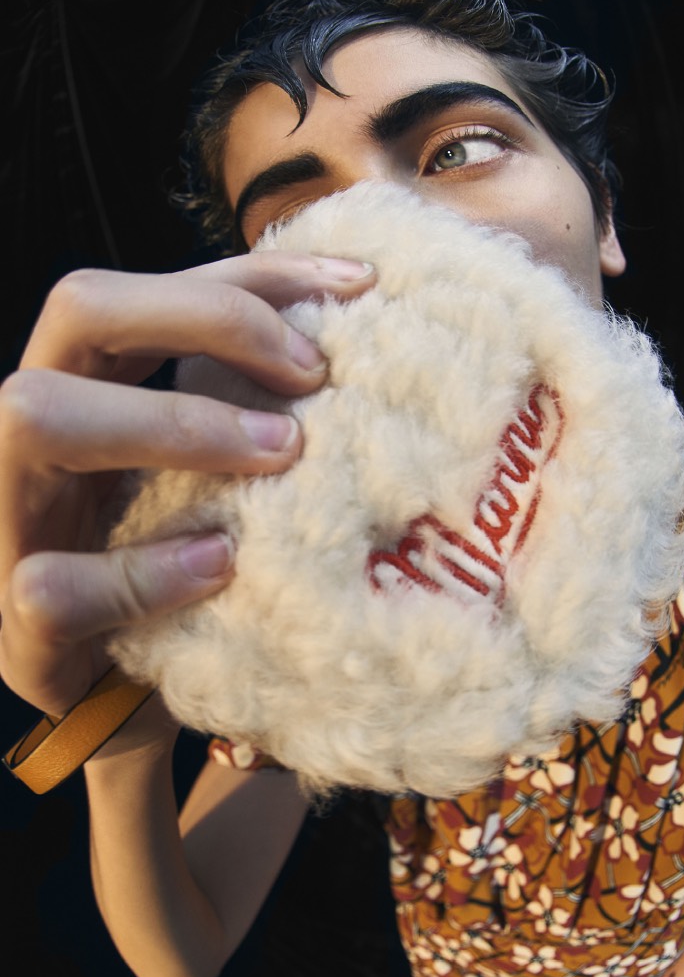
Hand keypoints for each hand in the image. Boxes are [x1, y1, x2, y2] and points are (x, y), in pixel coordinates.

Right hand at [0, 253, 373, 718]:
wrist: (119, 704)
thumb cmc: (178, 569)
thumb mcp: (215, 478)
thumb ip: (250, 415)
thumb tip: (355, 351)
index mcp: (86, 389)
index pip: (150, 288)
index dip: (248, 273)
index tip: (356, 286)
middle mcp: (38, 436)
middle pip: (79, 307)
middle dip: (204, 317)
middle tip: (313, 374)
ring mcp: (13, 521)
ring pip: (37, 416)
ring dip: (173, 424)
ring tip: (281, 454)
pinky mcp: (21, 625)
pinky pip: (53, 583)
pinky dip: (144, 573)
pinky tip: (219, 566)